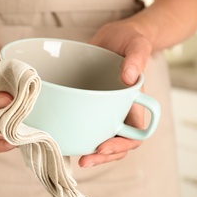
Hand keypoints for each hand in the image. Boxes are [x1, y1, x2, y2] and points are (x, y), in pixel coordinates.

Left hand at [79, 21, 151, 167]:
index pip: (134, 135)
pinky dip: (72, 128)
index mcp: (133, 104)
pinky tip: (59, 131)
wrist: (114, 36)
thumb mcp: (137, 44)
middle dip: (100, 156)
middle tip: (84, 160)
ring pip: (95, 135)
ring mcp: (100, 108)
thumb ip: (136, 58)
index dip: (121, 146)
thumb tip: (129, 78)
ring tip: (69, 152)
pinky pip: (80, 119)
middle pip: (113, 143)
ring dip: (85, 148)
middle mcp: (117, 110)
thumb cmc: (131, 40)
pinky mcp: (84, 100)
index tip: (103, 147)